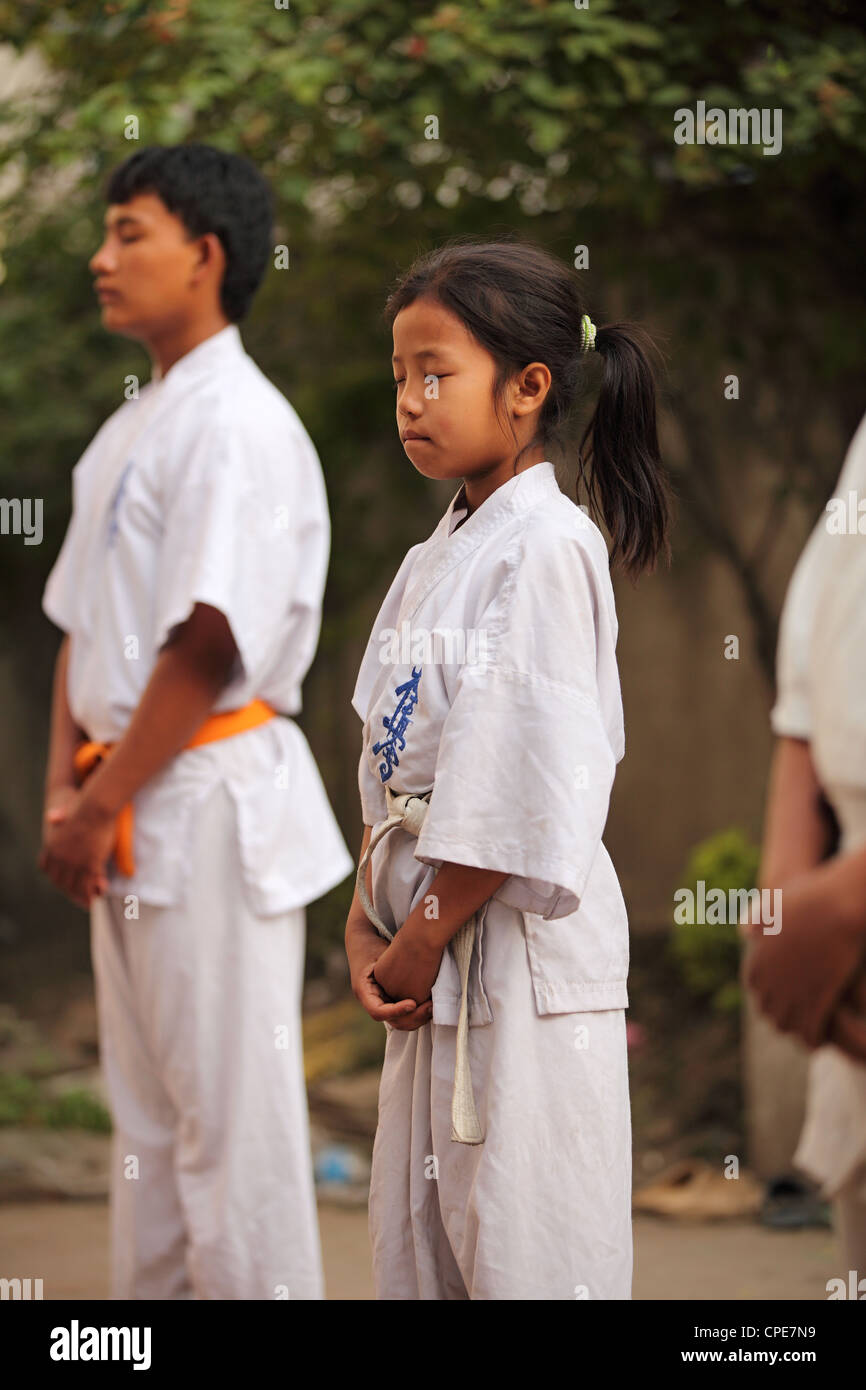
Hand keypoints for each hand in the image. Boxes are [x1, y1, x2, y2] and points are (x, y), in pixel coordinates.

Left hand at [39, 790, 113, 909]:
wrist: (95, 805)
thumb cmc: (83, 806)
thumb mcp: (66, 814)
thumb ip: (59, 818)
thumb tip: (50, 817)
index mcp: (51, 847)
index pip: (48, 870)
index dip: (57, 878)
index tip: (65, 883)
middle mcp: (60, 858)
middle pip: (61, 882)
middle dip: (70, 891)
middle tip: (79, 897)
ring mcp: (75, 863)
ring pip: (76, 886)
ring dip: (82, 896)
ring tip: (90, 900)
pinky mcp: (90, 864)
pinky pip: (90, 884)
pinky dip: (94, 891)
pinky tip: (100, 891)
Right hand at [346, 917, 432, 1031]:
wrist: (364, 942)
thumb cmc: (372, 945)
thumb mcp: (379, 954)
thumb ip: (390, 966)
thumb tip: (409, 977)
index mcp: (364, 991)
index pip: (378, 1012)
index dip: (396, 1011)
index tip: (413, 1003)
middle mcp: (372, 1002)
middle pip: (393, 1021)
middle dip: (413, 1017)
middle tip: (430, 1007)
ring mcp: (383, 1003)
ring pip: (401, 1022)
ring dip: (418, 1018)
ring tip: (433, 1006)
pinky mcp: (392, 1000)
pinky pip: (405, 1014)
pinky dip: (418, 1012)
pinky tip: (431, 1003)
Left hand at [743, 873, 865, 1048]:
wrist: (833, 905)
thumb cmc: (809, 899)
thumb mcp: (774, 906)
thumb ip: (757, 920)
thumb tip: (743, 931)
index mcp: (756, 961)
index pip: (756, 989)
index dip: (769, 995)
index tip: (780, 998)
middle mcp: (768, 981)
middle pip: (769, 1011)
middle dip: (782, 1015)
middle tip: (797, 1020)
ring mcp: (791, 992)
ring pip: (786, 1025)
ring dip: (796, 1030)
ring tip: (809, 1033)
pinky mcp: (816, 1000)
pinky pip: (810, 1031)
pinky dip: (814, 1039)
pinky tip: (821, 1039)